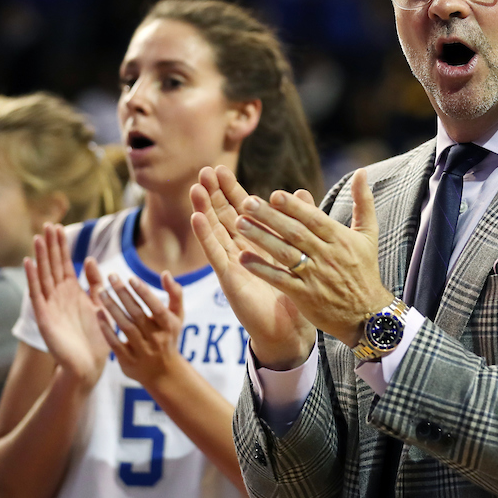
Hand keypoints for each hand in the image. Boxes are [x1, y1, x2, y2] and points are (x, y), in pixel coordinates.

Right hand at [25, 224, 109, 387]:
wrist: (89, 365)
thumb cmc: (96, 337)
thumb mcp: (100, 304)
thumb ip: (96, 283)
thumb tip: (89, 259)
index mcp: (72, 292)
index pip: (65, 264)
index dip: (62, 246)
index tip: (59, 226)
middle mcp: (59, 296)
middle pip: (53, 265)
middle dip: (51, 245)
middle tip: (48, 224)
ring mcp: (50, 305)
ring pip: (44, 275)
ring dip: (41, 256)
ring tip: (38, 237)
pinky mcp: (44, 317)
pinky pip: (37, 294)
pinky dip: (33, 278)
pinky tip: (29, 262)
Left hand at [92, 269, 184, 391]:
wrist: (164, 373)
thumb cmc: (168, 337)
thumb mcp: (177, 317)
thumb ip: (175, 294)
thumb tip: (166, 273)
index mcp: (169, 326)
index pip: (156, 307)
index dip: (144, 293)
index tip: (131, 278)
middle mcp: (156, 339)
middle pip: (138, 314)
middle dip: (124, 294)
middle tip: (111, 276)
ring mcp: (142, 351)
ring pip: (125, 327)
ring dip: (112, 308)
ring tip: (101, 291)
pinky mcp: (128, 361)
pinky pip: (115, 343)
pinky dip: (106, 329)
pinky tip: (98, 313)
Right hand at [190, 165, 316, 368]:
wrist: (291, 329)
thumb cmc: (295, 293)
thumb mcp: (298, 253)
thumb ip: (298, 222)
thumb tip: (302, 191)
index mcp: (258, 243)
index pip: (241, 210)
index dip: (230, 190)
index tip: (220, 168)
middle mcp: (241, 250)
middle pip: (223, 217)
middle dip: (213, 194)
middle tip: (204, 170)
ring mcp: (232, 264)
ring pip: (215, 232)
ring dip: (204, 210)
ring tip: (195, 188)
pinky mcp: (229, 279)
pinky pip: (215, 254)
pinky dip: (205, 236)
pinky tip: (196, 218)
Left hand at [225, 166, 393, 347]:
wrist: (368, 315)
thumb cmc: (365, 271)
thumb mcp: (368, 235)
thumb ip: (363, 202)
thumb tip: (362, 172)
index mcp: (340, 238)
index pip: (314, 219)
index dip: (294, 207)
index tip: (274, 195)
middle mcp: (327, 255)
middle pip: (294, 232)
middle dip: (269, 217)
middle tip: (246, 202)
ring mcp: (315, 276)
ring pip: (284, 253)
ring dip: (260, 238)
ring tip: (238, 223)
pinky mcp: (305, 296)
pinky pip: (279, 279)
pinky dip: (261, 268)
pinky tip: (242, 258)